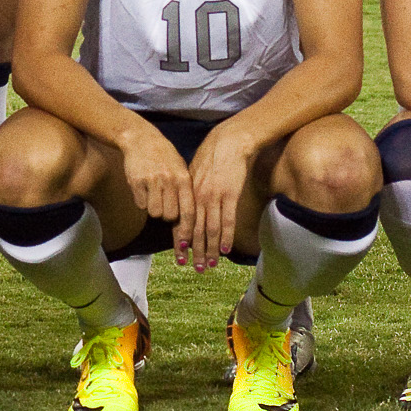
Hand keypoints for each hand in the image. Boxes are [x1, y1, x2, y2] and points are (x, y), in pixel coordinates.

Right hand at [117, 117, 191, 233]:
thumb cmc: (165, 157)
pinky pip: (140, 204)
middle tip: (165, 205)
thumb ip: (185, 192)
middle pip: (170, 216)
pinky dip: (141, 201)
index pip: (188, 211)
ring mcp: (152, 181)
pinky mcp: (136, 181)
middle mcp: (169, 180)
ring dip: (154, 209)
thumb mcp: (181, 170)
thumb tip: (189, 220)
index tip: (186, 243)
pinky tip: (143, 188)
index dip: (188, 230)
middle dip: (167, 216)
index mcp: (183, 179)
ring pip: (154, 212)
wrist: (141, 139)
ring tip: (154, 195)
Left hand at [179, 122, 254, 271]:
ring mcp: (214, 197)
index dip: (180, 241)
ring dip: (209, 249)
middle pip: (194, 230)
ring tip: (208, 265)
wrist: (228, 142)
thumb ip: (190, 191)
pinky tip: (224, 250)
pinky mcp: (229, 195)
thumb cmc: (211, 156)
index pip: (181, 222)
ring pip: (210, 229)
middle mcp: (198, 198)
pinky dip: (225, 237)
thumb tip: (187, 207)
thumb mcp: (194, 172)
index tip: (180, 257)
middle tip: (194, 268)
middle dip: (194, 251)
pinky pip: (227, 220)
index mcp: (188, 193)